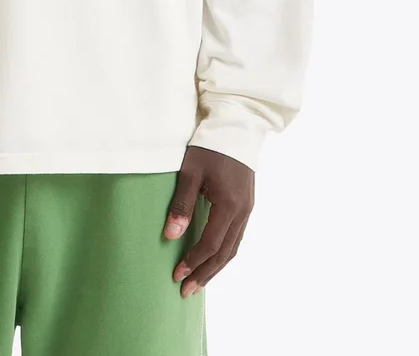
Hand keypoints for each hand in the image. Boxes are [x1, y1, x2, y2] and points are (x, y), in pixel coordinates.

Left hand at [163, 145, 254, 296]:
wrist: (236, 127)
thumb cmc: (209, 147)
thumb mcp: (190, 172)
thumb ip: (181, 204)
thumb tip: (170, 236)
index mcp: (229, 205)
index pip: (211, 244)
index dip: (193, 261)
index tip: (176, 275)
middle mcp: (243, 211)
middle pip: (225, 253)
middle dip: (205, 273)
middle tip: (186, 290)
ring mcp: (248, 208)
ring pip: (233, 247)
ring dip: (215, 267)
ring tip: (198, 281)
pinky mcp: (247, 203)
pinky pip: (237, 236)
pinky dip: (224, 252)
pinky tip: (212, 257)